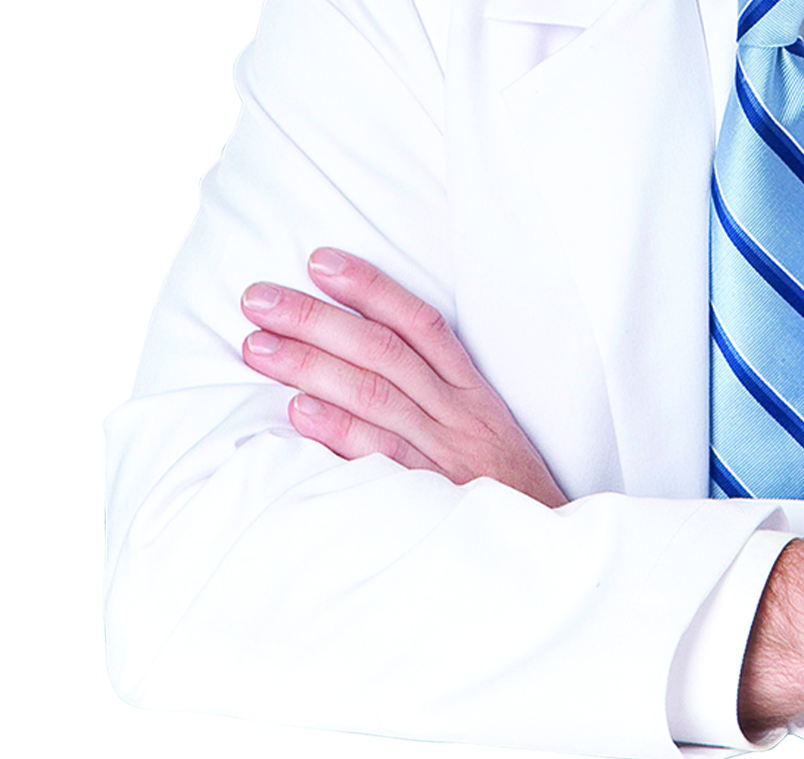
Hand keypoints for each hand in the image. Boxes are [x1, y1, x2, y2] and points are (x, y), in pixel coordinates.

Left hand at [240, 248, 567, 507]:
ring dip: (311, 365)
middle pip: (383, 349)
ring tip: (257, 346)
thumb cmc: (502, 485)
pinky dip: (339, 431)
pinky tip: (297, 411)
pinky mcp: (428, 495)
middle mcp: (456, 410)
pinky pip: (380, 455)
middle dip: (317, 318)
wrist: (546, 542)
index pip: (418, 322)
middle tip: (260, 299)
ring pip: (374, 393)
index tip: (320, 261)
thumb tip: (357, 359)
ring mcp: (442, 451)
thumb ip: (434, 394)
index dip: (370, 287)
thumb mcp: (481, 427)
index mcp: (469, 388)